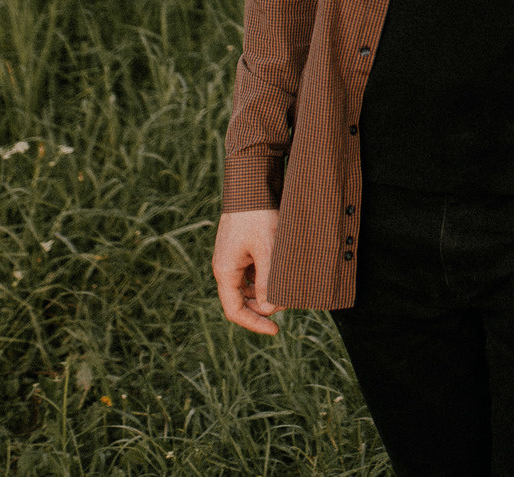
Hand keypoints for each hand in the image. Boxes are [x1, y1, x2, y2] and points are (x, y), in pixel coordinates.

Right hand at [212, 207, 281, 334]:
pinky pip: (253, 272)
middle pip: (242, 301)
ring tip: (288, 289)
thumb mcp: (267, 250)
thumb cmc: (258, 216)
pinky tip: (283, 274)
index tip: (275, 330)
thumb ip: (267, 281)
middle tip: (287, 304)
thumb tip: (269, 309)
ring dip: (265, 292)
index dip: (254, 324)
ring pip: (249, 287)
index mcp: (225, 271)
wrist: (252, 183)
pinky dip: (266, 278)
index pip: (235, 311)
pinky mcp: (243, 248)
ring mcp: (234, 258)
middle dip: (263, 307)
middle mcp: (226, 267)